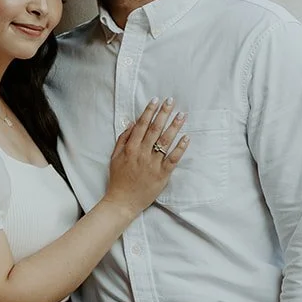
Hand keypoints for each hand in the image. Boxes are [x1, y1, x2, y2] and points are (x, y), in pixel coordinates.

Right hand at [104, 97, 188, 218]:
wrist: (122, 202)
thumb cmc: (118, 179)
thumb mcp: (114, 157)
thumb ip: (122, 140)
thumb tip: (131, 123)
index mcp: (130, 148)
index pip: (141, 125)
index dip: (149, 111)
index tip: (156, 100)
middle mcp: (142, 153)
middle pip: (155, 129)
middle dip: (163, 113)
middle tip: (171, 101)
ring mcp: (153, 164)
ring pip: (165, 141)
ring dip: (174, 126)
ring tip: (181, 115)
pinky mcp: (162, 174)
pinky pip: (173, 158)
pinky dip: (180, 148)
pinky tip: (186, 138)